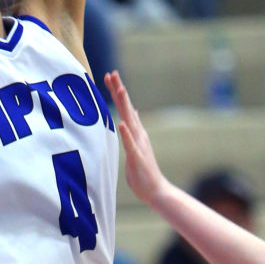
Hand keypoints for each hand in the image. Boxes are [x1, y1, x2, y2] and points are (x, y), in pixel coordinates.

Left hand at [105, 69, 166, 208]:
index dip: (117, 91)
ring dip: (124, 105)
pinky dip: (126, 134)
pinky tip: (122, 124)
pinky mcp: (137, 158)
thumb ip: (132, 130)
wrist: (155, 190)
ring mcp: (138, 145)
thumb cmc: (142, 171)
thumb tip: (131, 116)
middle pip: (127, 108)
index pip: (124, 107)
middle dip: (119, 90)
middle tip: (112, 73)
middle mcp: (138, 134)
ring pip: (130, 121)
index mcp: (135, 132)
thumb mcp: (134, 146)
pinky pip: (130, 145)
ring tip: (119, 90)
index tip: (109, 75)